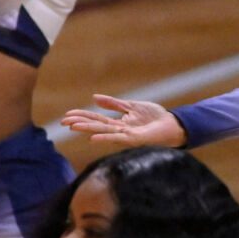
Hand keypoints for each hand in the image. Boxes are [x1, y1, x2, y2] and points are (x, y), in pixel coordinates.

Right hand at [60, 94, 184, 149]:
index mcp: (118, 123)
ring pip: (102, 131)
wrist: (174, 125)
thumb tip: (94, 98)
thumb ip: (114, 104)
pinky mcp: (134, 139)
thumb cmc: (155, 117)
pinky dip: (104, 138)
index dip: (82, 116)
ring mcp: (125, 135)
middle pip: (95, 125)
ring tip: (73, 127)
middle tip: (63, 122)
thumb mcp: (132, 106)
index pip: (96, 118)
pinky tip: (93, 138)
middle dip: (79, 123)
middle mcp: (119, 130)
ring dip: (87, 129)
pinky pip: (116, 138)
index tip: (67, 115)